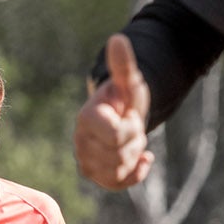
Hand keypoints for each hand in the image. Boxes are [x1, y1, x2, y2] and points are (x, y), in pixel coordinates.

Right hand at [73, 33, 154, 189]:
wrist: (120, 116)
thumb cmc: (124, 98)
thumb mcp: (128, 82)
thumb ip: (123, 65)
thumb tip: (118, 38)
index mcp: (86, 118)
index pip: (116, 135)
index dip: (131, 128)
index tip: (128, 116)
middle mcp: (81, 142)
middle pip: (121, 155)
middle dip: (134, 142)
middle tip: (130, 127)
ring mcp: (86, 160)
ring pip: (120, 170)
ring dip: (134, 155)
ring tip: (129, 140)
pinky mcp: (94, 175)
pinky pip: (117, 184)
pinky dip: (135, 173)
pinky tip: (143, 160)